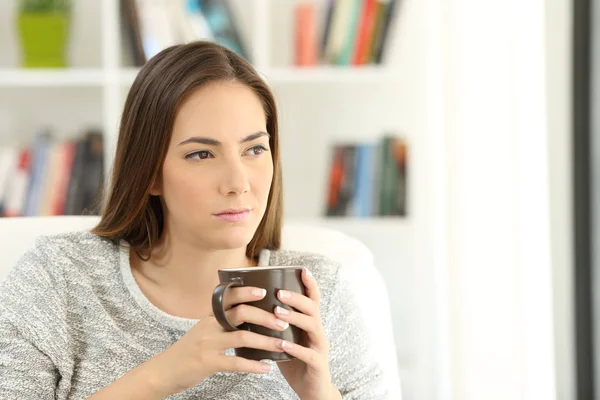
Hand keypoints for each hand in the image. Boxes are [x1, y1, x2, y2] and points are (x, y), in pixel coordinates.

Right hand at [145, 286, 287, 396]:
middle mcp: (209, 326)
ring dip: (265, 341)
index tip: (264, 291)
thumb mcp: (204, 329)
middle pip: (240, 313)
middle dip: (265, 316)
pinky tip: (266, 367)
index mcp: (210, 316)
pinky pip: (235, 362)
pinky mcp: (208, 362)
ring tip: (281, 344)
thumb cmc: (189, 349)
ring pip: (242, 337)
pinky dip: (253, 365)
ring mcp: (208, 344)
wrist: (165, 370)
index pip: (229, 296)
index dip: (246, 292)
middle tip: (282, 321)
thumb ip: (222, 321)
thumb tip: (249, 315)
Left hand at [274, 269, 339, 398]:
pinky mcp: (317, 364)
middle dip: (297, 298)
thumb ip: (275, 326)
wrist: (311, 390)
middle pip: (313, 308)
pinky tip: (282, 343)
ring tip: (278, 312)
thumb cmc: (295, 362)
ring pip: (313, 326)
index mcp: (310, 324)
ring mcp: (320, 347)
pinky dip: (295, 347)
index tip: (302, 270)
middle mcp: (318, 332)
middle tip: (280, 292)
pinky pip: (308, 353)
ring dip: (295, 317)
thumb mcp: (286, 339)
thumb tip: (250, 309)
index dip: (310, 285)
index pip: (313, 300)